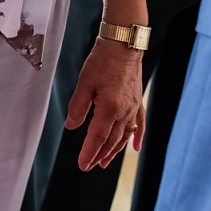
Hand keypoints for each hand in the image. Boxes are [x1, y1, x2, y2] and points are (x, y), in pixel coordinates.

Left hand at [67, 36, 145, 170]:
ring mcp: (133, 108)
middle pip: (111, 140)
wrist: (124, 44)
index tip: (83, 165)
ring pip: (124, 135)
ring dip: (114, 150)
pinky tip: (135, 148)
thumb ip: (78, 107)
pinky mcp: (137, 101)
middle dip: (100, 155)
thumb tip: (71, 125)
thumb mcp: (84, 83)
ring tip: (106, 162)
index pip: (97, 137)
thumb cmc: (103, 60)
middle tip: (90, 165)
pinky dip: (137, 137)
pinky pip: (139, 123)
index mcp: (109, 108)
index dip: (89, 153)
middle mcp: (124, 112)